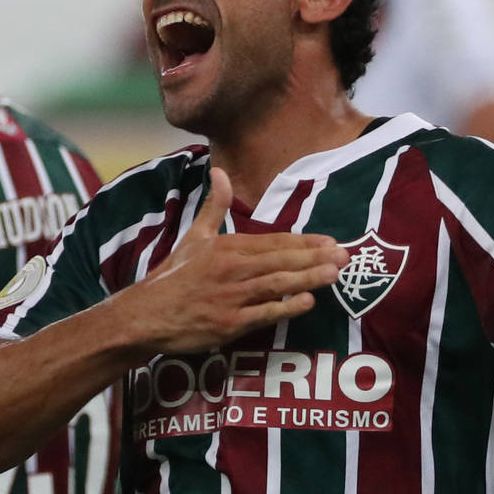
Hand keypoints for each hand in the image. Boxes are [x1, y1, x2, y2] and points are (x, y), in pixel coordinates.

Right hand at [118, 168, 346, 354]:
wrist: (147, 314)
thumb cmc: (173, 276)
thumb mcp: (193, 236)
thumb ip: (213, 206)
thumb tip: (218, 170)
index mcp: (227, 247)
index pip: (274, 241)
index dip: (304, 242)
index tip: (331, 241)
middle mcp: (232, 268)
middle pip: (281, 260)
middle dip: (316, 257)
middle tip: (346, 255)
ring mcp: (232, 296)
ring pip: (277, 284)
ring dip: (308, 278)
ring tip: (335, 274)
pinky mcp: (229, 323)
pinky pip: (264, 314)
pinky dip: (286, 307)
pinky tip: (308, 302)